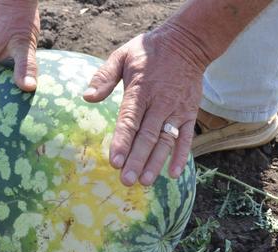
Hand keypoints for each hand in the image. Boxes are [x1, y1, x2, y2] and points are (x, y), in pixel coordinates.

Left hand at [84, 25, 208, 185]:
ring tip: (145, 181)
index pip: (129, 120)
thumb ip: (104, 76)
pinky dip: (181, 155)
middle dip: (136, 160)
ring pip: (166, 140)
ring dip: (156, 162)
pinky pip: (187, 137)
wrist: (188, 42)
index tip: (114, 162)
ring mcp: (177, 110)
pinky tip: (173, 173)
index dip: (122, 142)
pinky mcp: (190, 113)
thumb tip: (87, 97)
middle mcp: (160, 102)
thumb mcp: (122, 55)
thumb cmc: (149, 52)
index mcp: (140, 90)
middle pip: (147, 136)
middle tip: (126, 181)